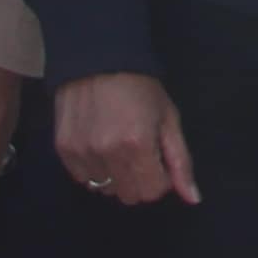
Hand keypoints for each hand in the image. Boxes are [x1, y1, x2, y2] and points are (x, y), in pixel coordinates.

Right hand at [54, 70, 199, 206]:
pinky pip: (82, 179)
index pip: (152, 192)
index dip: (160, 178)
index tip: (157, 158)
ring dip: (115, 176)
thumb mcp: (168, 119)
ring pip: (105, 189)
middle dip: (139, 180)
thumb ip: (180, 162)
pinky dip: (94, 169)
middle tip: (139, 153)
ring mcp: (82, 152)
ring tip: (117, 146)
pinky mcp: (63, 149)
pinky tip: (98, 145)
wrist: (98, 58)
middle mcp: (107, 153)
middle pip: (129, 196)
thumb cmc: (141, 87)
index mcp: (138, 144)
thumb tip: (193, 199)